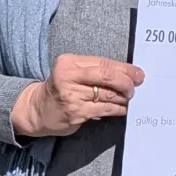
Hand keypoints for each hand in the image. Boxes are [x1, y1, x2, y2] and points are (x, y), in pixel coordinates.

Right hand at [11, 54, 144, 137]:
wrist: (37, 109)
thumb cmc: (61, 88)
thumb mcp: (72, 72)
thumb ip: (95, 70)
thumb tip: (129, 73)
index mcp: (68, 63)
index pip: (104, 63)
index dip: (125, 69)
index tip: (138, 74)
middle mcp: (68, 77)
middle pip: (107, 76)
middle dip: (126, 82)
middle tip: (134, 88)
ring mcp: (71, 96)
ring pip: (108, 94)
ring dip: (123, 97)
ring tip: (128, 98)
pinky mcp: (75, 112)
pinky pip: (105, 109)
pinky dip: (117, 109)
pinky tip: (122, 109)